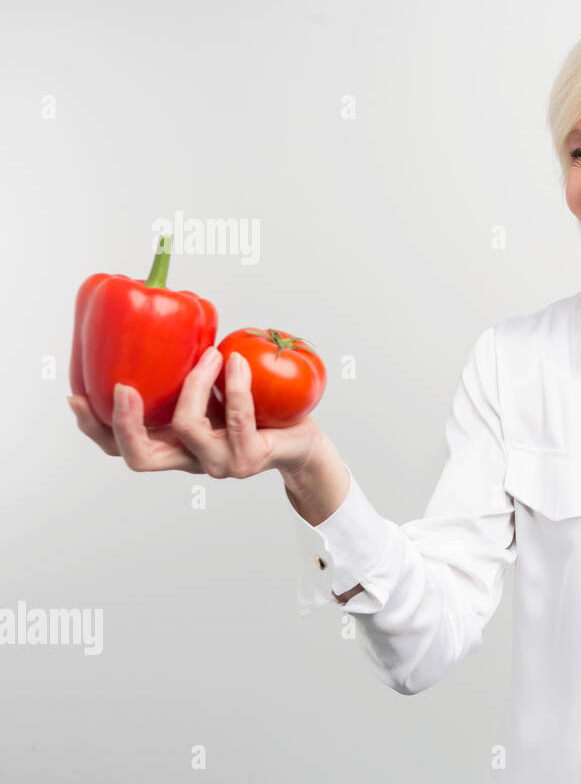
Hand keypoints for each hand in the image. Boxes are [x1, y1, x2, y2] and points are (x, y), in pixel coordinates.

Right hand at [69, 346, 322, 478]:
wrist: (301, 438)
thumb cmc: (254, 410)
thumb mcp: (209, 389)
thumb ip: (180, 372)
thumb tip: (154, 320)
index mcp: (172, 446)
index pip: (120, 448)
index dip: (95, 428)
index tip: (76, 396)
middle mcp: (190, 460)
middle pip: (140, 457)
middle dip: (125, 423)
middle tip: (124, 387)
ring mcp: (220, 463)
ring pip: (187, 428)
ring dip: (194, 384)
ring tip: (212, 353)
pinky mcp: (250, 458)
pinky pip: (236, 419)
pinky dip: (235, 386)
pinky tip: (235, 361)